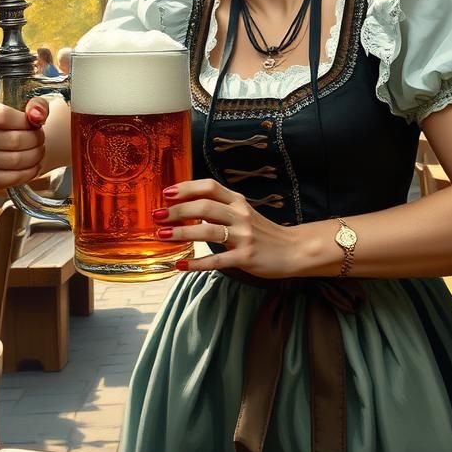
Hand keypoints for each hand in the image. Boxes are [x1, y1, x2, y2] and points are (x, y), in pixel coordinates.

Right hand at [0, 93, 47, 187]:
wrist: (10, 134)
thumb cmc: (18, 117)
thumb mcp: (28, 103)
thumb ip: (37, 105)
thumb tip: (37, 115)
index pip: (3, 117)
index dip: (25, 122)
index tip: (34, 123)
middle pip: (12, 140)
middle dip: (35, 140)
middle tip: (41, 138)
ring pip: (14, 161)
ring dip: (35, 156)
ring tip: (39, 149)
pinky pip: (9, 179)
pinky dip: (28, 174)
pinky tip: (34, 165)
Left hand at [155, 178, 298, 278]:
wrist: (294, 250)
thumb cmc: (264, 232)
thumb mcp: (244, 213)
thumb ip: (221, 208)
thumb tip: (189, 206)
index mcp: (238, 201)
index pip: (210, 187)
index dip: (187, 188)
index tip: (166, 193)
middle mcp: (240, 215)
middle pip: (204, 207)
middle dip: (177, 211)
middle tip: (157, 216)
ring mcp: (244, 237)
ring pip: (208, 231)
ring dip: (182, 233)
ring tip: (162, 235)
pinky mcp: (246, 258)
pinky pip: (217, 260)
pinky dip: (196, 263)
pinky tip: (180, 264)